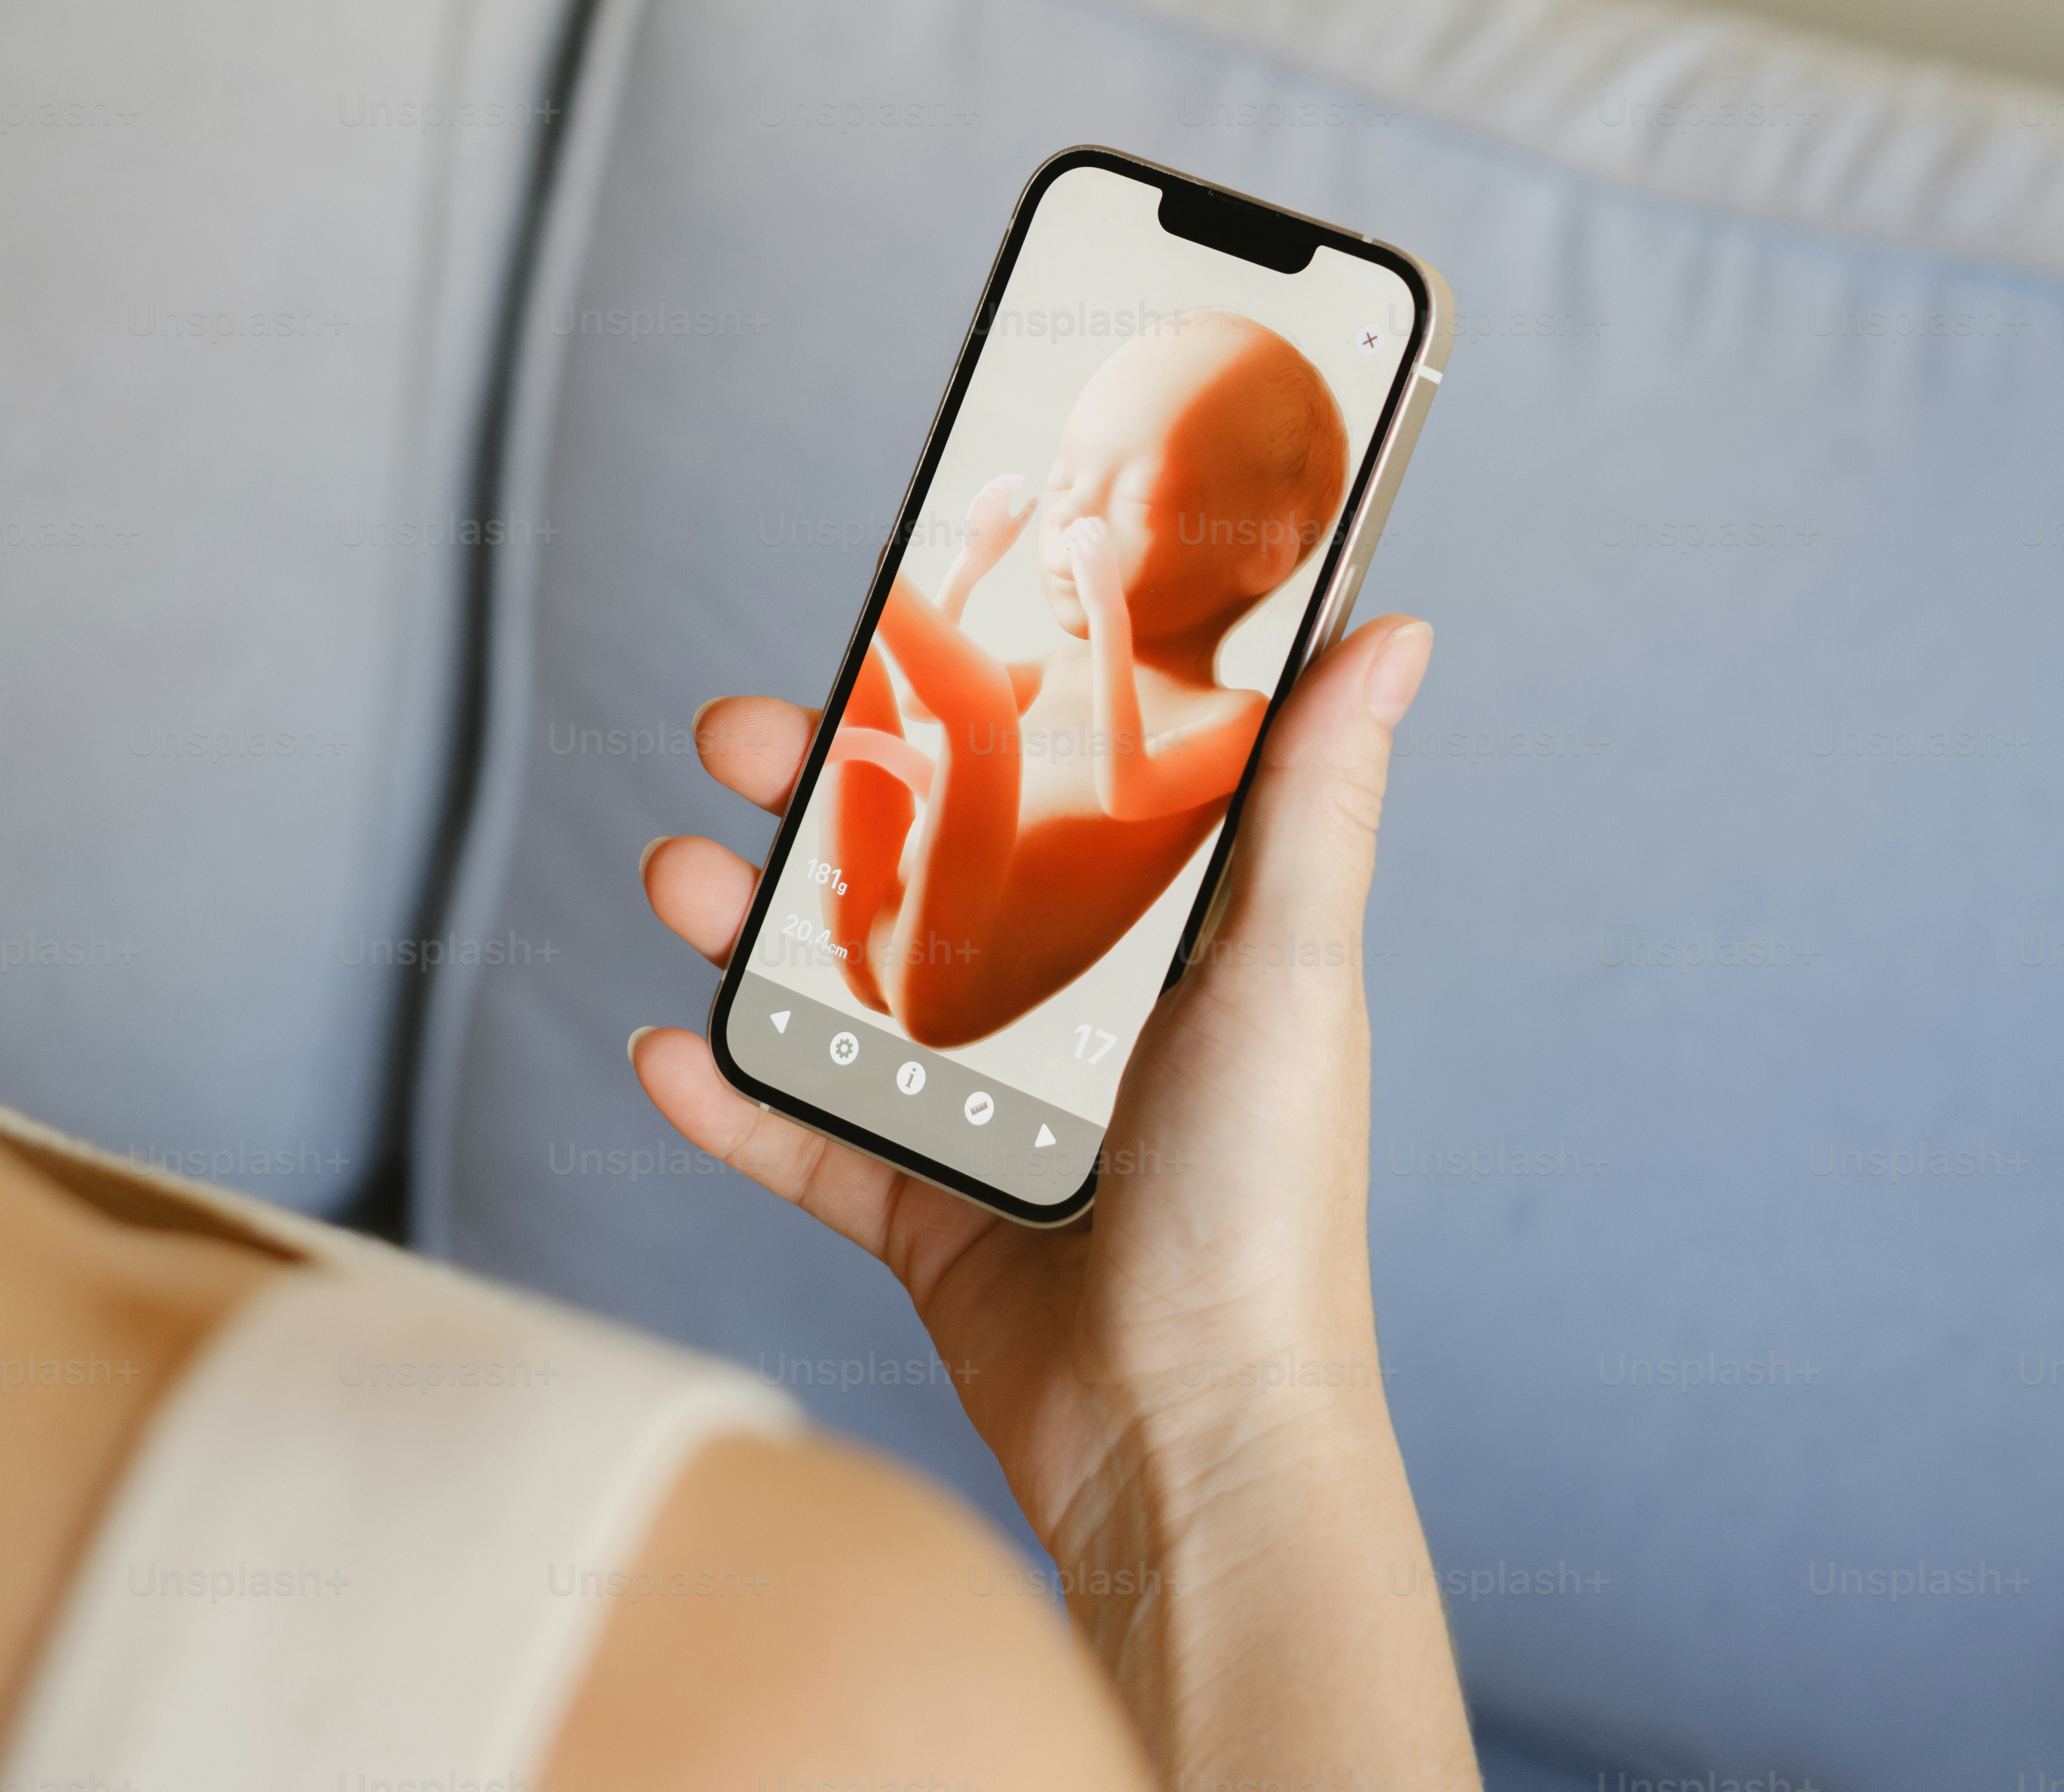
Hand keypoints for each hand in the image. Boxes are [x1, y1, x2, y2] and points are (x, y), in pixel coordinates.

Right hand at [627, 617, 1474, 1784]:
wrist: (1192, 1434)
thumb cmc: (1266, 1202)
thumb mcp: (1294, 973)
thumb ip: (1316, 802)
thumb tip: (1398, 629)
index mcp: (1159, 936)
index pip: (1044, 781)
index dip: (957, 704)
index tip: (875, 633)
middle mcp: (1068, 1008)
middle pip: (916, 866)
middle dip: (812, 795)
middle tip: (731, 740)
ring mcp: (986, 1110)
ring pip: (836, 989)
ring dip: (742, 927)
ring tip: (675, 878)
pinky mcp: (923, 1212)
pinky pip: (800, 1140)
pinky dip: (727, 1099)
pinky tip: (665, 1051)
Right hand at [934, 472, 1034, 619]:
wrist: (981, 557)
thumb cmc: (999, 544)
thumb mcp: (1016, 526)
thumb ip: (1025, 512)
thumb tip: (1036, 498)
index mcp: (1001, 504)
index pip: (1008, 486)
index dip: (1015, 480)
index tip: (1023, 481)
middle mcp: (991, 503)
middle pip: (999, 483)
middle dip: (1008, 479)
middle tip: (1018, 482)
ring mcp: (982, 507)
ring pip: (988, 488)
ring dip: (998, 485)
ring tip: (1009, 488)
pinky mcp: (974, 512)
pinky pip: (979, 498)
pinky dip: (986, 495)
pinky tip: (996, 496)